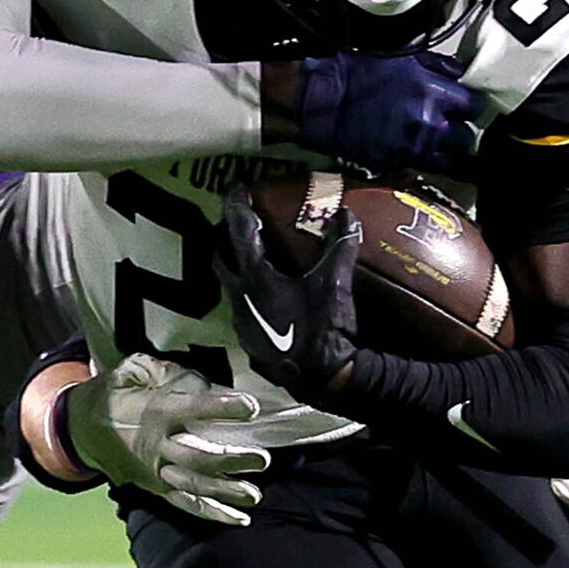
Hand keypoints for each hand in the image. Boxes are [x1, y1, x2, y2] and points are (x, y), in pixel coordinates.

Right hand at [63, 353, 270, 525]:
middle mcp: (155, 446)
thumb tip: (200, 380)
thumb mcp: (130, 370)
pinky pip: (185, 504)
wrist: (78, 429)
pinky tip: (239, 518)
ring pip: (194, 486)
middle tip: (261, 460)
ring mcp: (155, 472)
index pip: (193, 409)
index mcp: (153, 412)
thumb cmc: (112, 395)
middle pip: (197, 457)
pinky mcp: (156, 488)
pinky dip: (212, 513)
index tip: (251, 406)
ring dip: (226, 492)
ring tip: (254, 494)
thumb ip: (163, 371)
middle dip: (231, 461)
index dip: (222, 407)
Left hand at [217, 187, 358, 401]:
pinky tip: (269, 296)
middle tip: (240, 224)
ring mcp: (242, 322)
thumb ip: (340, 246)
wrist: (320, 379)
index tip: (236, 187)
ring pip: (230, 285)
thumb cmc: (322, 329)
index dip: (237, 205)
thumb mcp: (334, 283)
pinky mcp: (250, 342)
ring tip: (255, 257)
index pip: (239, 230)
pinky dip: (249, 293)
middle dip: (226, 238)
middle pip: (221, 258)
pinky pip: (243, 308)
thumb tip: (347, 214)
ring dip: (237, 268)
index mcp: (255, 276)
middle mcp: (239, 297)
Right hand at [262, 52, 481, 177]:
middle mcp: (428, 125)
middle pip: (465, 139)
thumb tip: (460, 75)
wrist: (324, 100)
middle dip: (459, 131)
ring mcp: (412, 149)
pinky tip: (411, 148)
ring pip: (448, 161)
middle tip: (449, 124)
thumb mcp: (404, 57)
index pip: (474, 106)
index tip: (463, 105)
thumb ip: (439, 67)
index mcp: (433, 93)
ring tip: (435, 143)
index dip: (469, 106)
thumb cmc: (360, 73)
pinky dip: (420, 159)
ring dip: (445, 152)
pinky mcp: (395, 164)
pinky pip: (420, 167)